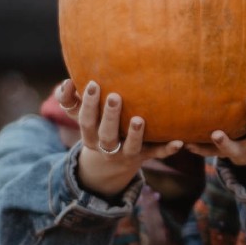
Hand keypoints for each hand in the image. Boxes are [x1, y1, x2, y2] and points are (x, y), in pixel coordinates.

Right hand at [57, 80, 184, 197]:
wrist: (112, 162)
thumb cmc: (97, 126)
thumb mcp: (81, 116)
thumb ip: (70, 99)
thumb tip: (66, 82)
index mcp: (90, 135)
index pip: (86, 121)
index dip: (88, 104)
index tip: (94, 84)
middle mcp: (107, 146)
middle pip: (106, 135)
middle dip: (110, 116)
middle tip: (115, 97)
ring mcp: (127, 153)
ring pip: (130, 147)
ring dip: (135, 135)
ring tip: (139, 119)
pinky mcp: (145, 155)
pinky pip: (157, 154)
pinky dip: (168, 149)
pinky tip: (180, 141)